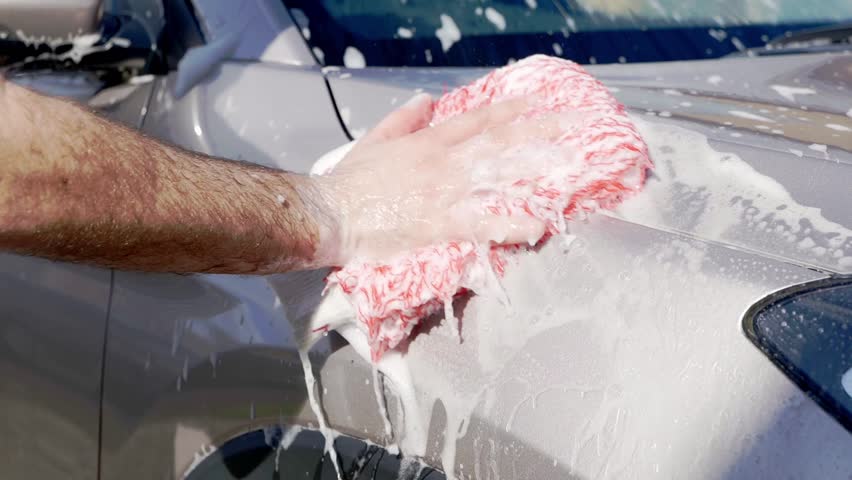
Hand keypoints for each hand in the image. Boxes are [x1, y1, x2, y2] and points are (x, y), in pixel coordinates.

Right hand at [314, 93, 569, 264]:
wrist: (331, 213)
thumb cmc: (351, 183)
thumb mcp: (375, 140)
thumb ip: (403, 119)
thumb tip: (424, 99)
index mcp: (429, 142)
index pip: (478, 121)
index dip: (510, 111)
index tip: (537, 104)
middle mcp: (444, 163)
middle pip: (499, 143)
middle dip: (539, 134)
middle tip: (573, 128)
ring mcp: (445, 192)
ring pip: (498, 178)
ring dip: (536, 173)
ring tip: (570, 170)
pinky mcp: (440, 223)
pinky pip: (482, 223)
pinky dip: (509, 224)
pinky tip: (535, 226)